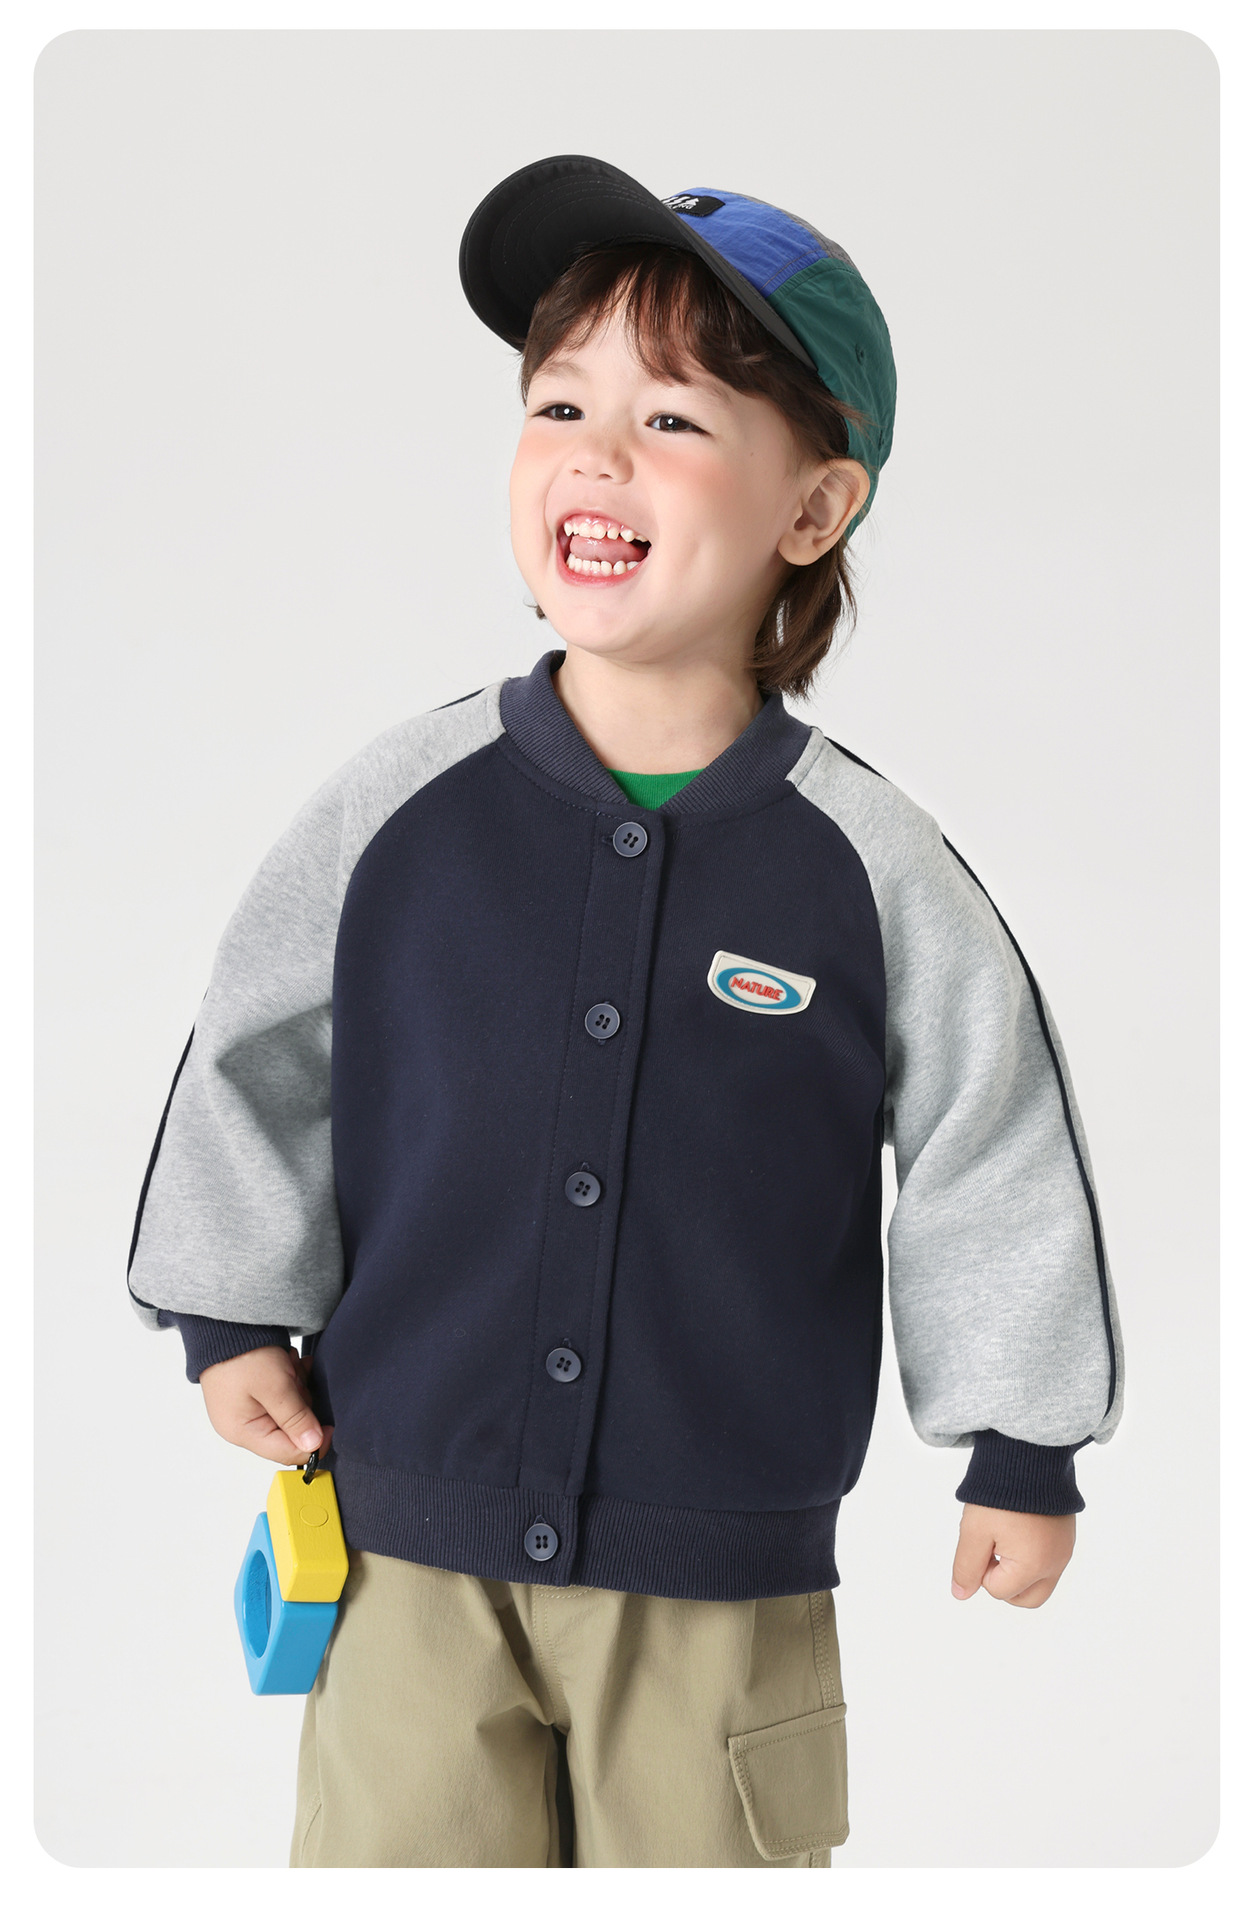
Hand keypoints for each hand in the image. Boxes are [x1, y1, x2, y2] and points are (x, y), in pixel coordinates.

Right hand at [199, 1344, 332, 1465]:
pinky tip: (288, 1362)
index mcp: (242, 1432)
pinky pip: (284, 1395)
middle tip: (295, 1379)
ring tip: (288, 1365)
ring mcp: (248, 1408)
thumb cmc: (241, 1354)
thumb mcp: (275, 1388)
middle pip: (291, 1430)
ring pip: (291, 1410)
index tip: (330, 1425)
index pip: (287, 1453)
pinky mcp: (254, 1393)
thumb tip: (314, 1445)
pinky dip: (291, 1378)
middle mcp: (243, 1425)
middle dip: (301, 1404)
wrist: (226, 1323)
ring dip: (297, 1386)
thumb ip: (296, 1419)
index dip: (314, 1442)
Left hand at [951, 1503, 1075, 1607]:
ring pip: (1040, 1582)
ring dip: (1019, 1571)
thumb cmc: (999, 1493)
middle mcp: (1056, 1563)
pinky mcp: (1067, 1536)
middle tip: (992, 1550)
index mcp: (1034, 1566)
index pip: (998, 1591)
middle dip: (1005, 1584)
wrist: (1029, 1454)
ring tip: (1005, 1537)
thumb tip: (961, 1594)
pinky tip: (1019, 1529)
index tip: (983, 1539)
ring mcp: (1065, 1550)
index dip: (982, 1569)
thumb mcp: (974, 1531)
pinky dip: (1033, 1556)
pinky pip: (1050, 1561)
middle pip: (1026, 1599)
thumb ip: (967, 1567)